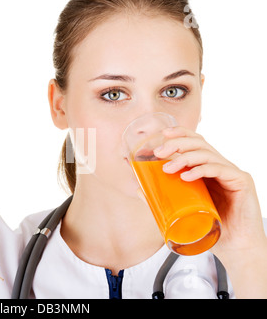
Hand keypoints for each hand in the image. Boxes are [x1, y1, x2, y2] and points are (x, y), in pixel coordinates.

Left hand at [153, 126, 265, 255]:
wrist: (235, 246)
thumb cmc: (210, 227)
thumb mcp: (184, 209)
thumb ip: (165, 197)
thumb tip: (139, 189)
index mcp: (207, 168)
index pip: (195, 142)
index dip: (180, 133)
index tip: (162, 135)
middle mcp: (220, 166)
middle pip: (199, 143)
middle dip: (177, 144)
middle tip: (159, 152)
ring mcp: (231, 172)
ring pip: (207, 154)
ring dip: (184, 158)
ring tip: (168, 169)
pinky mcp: (241, 181)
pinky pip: (219, 169)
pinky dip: (201, 170)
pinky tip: (187, 177)